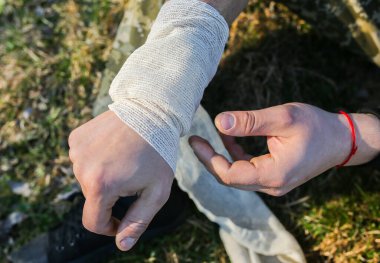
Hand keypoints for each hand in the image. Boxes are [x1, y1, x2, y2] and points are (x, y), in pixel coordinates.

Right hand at [68, 110, 172, 250]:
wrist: (152, 110)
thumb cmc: (159, 152)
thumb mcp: (157, 190)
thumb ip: (138, 221)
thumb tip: (121, 245)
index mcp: (101, 185)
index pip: (93, 222)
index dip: (109, 226)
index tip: (122, 219)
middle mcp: (82, 168)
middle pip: (92, 199)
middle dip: (112, 195)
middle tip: (133, 176)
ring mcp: (76, 151)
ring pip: (87, 178)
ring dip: (104, 175)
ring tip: (125, 159)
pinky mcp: (76, 138)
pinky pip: (83, 159)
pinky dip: (96, 159)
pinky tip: (114, 148)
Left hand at [189, 103, 379, 195]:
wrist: (341, 139)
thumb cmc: (316, 126)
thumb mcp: (283, 117)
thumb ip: (250, 121)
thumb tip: (219, 121)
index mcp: (274, 174)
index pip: (230, 175)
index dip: (209, 159)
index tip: (195, 141)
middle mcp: (272, 184)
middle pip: (231, 178)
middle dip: (211, 159)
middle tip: (195, 140)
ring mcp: (273, 183)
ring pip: (238, 175)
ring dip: (222, 157)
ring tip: (207, 137)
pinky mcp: (274, 176)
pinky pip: (248, 170)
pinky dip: (236, 155)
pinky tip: (229, 138)